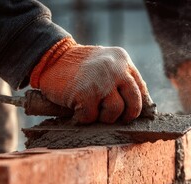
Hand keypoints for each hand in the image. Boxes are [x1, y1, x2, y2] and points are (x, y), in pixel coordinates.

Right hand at [30, 37, 155, 123]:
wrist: (50, 58)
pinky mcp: (86, 93)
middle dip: (126, 116)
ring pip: (115, 112)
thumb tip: (134, 107)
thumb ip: (120, 79)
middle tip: (113, 118)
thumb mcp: (105, 64)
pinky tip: (76, 109)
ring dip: (102, 117)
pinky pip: (91, 117)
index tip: (129, 114)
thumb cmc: (77, 66)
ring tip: (91, 110)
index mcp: (123, 61)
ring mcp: (102, 82)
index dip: (136, 105)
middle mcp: (116, 69)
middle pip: (134, 103)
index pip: (140, 89)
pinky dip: (83, 118)